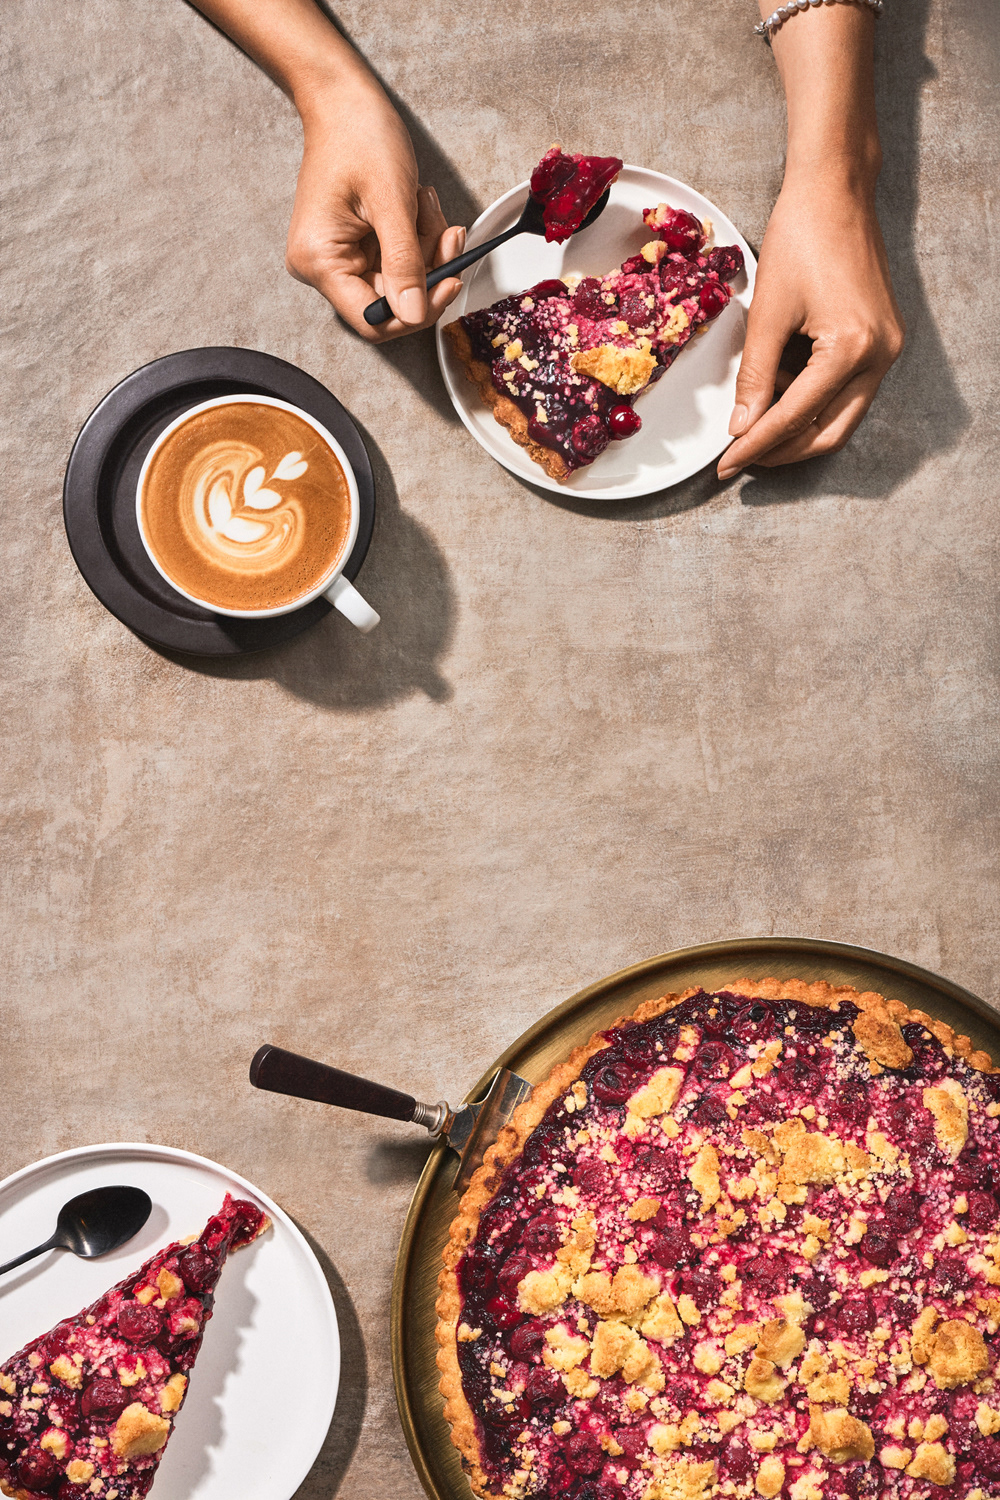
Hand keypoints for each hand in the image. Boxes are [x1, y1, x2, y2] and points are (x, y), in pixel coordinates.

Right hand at [286, 78, 465, 341]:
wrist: (344, 101)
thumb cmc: (358, 136)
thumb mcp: (391, 201)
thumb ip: (404, 263)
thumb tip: (413, 314)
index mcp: (319, 261)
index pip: (371, 320)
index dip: (415, 312)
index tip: (450, 283)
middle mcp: (323, 267)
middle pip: (391, 300)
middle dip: (427, 269)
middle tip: (448, 234)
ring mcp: (339, 257)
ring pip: (401, 280)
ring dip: (426, 248)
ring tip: (425, 205)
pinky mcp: (356, 247)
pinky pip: (398, 261)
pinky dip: (418, 239)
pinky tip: (418, 208)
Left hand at [718, 169, 904, 477]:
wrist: (834, 191)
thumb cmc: (801, 238)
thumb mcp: (768, 315)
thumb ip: (755, 378)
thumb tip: (741, 427)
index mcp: (852, 349)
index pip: (795, 418)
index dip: (755, 445)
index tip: (726, 463)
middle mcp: (879, 356)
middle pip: (829, 433)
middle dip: (782, 450)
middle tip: (740, 458)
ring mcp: (885, 349)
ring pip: (840, 417)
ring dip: (796, 428)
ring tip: (753, 425)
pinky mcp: (880, 339)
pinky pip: (846, 390)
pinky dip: (811, 400)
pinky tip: (778, 392)